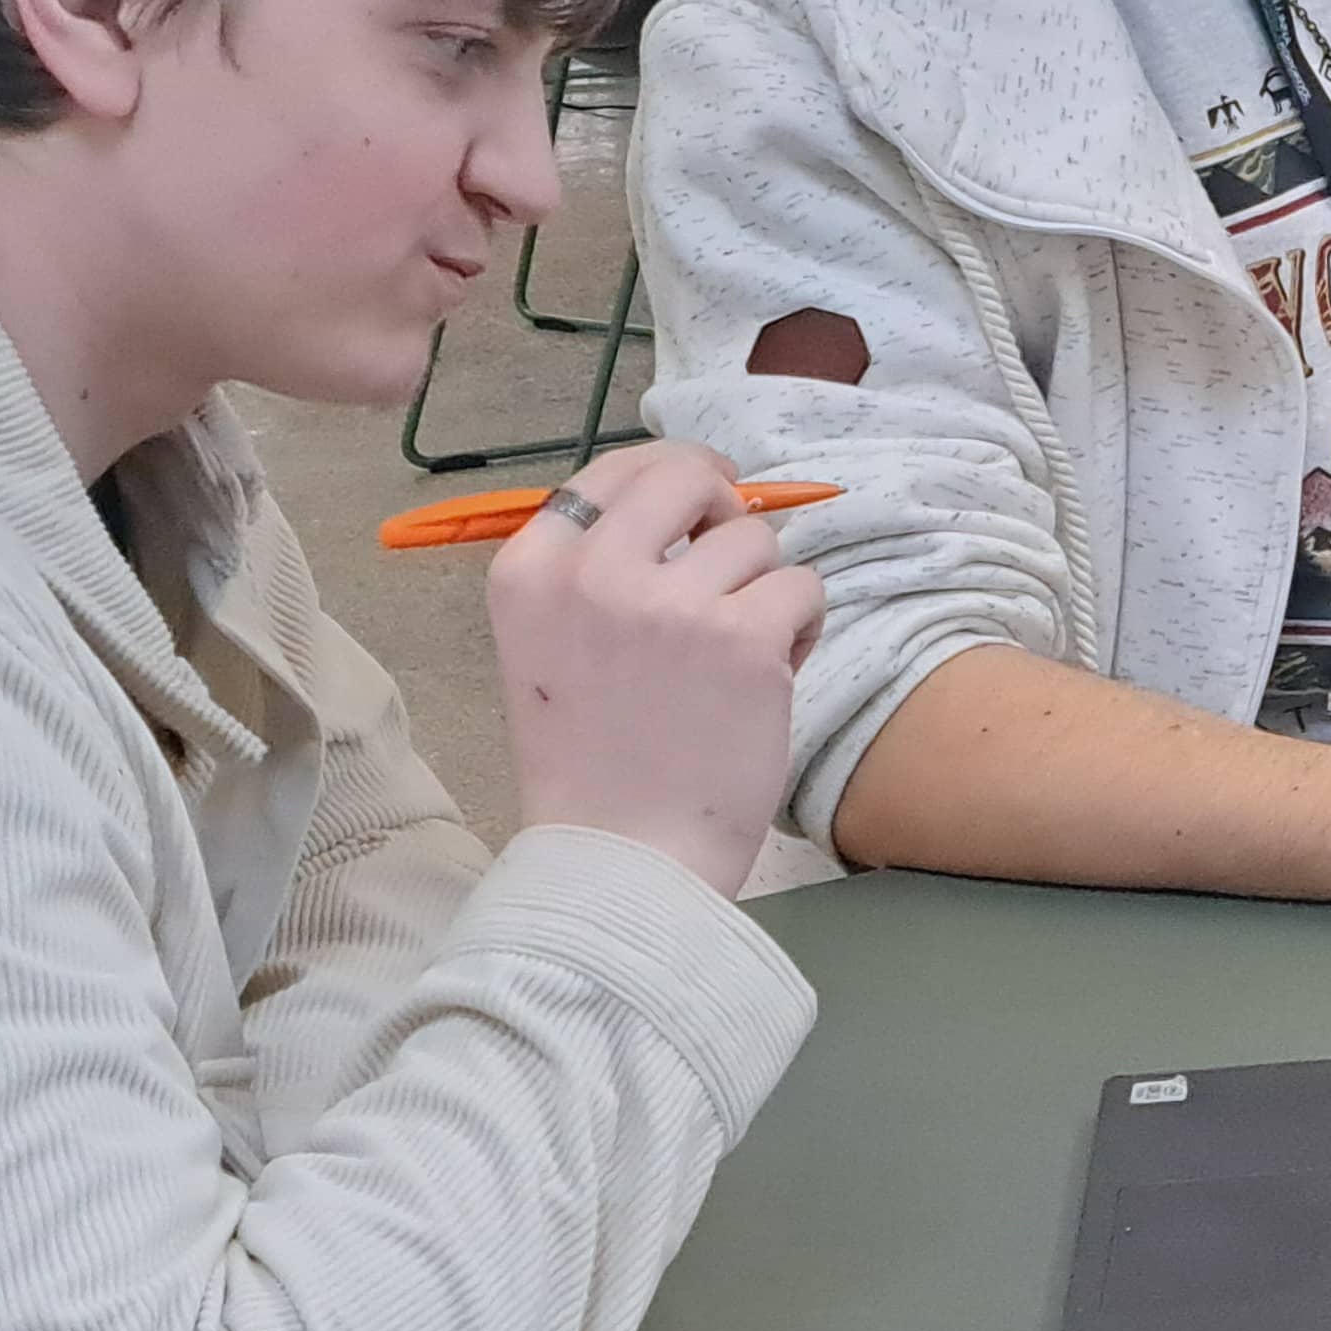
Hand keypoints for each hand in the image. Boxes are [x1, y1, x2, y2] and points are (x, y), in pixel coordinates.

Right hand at [486, 445, 821, 898]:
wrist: (625, 858)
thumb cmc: (592, 763)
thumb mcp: (550, 647)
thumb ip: (596, 571)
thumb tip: (688, 497)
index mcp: (529, 572)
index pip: (610, 472)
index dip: (670, 475)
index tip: (702, 498)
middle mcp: (591, 574)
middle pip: (687, 477)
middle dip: (725, 508)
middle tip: (734, 562)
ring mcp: (670, 603)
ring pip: (756, 540)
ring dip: (762, 591)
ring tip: (733, 659)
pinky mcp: (744, 638)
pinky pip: (801, 587)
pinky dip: (800, 627)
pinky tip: (768, 677)